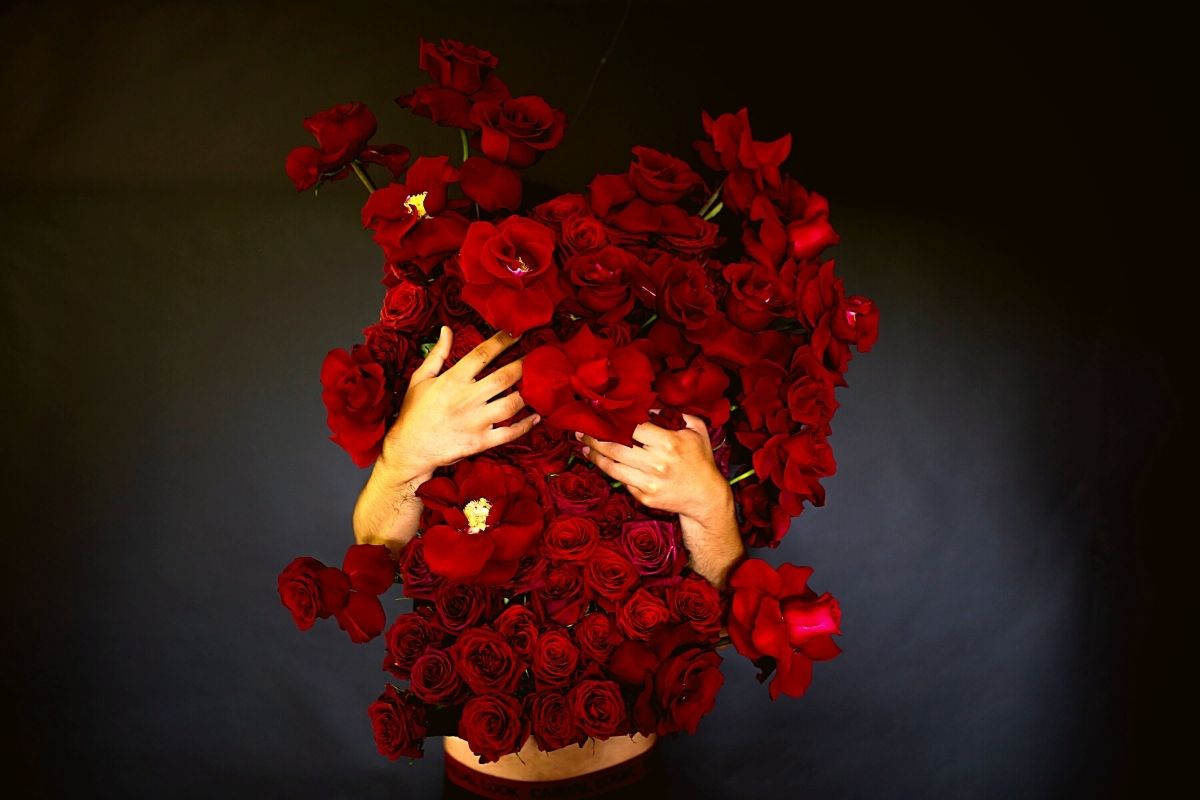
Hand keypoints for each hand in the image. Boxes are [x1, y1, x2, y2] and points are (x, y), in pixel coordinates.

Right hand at [379, 326, 540, 481]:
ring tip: (540, 384)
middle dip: (524, 365)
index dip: (502, 341)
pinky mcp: (481, 442)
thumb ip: (437, 354)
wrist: (409, 450)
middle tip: (538, 357)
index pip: (482, 354)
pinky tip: (536, 416)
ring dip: (528, 394)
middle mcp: (467, 398)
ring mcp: (476, 421)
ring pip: (511, 404)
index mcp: (453, 380)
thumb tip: (447, 330)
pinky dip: (525, 425)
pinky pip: (509, 433)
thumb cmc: (414, 413)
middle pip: (504, 377)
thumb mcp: (420, 379)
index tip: (516, 334)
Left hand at [576, 412, 743, 587]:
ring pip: (612, 466)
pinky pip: (620, 480)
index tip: (599, 413)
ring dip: (595, 454)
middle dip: (595, 437)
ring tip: (584, 445)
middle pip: (616, 447)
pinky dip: (607, 469)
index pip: (632, 427)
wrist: (705, 497)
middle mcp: (657, 463)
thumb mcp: (696, 430)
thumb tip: (648, 406)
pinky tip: (600, 461)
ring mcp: (649, 482)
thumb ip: (675, 414)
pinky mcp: (644, 497)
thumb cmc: (700, 459)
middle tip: (582, 430)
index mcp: (669, 443)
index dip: (613, 420)